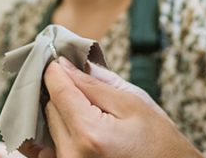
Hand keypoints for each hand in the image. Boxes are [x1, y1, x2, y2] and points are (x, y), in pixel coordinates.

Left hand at [21, 58, 202, 157]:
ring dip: (60, 113)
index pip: (58, 89)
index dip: (58, 69)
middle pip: (51, 108)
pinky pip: (47, 149)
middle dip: (63, 92)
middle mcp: (71, 155)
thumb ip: (95, 83)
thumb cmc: (158, 141)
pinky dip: (55, 133)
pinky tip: (71, 126)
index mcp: (89, 134)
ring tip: (85, 110)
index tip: (61, 59)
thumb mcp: (132, 102)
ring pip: (48, 126)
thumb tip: (64, 64)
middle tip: (84, 88)